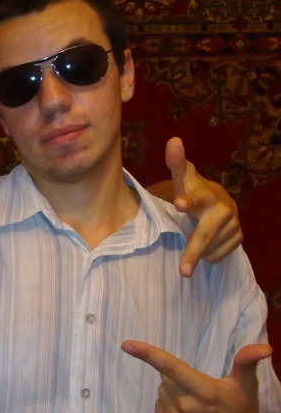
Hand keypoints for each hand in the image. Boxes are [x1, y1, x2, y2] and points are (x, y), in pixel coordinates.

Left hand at [121, 340, 270, 412]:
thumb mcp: (245, 387)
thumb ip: (246, 362)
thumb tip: (264, 347)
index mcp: (204, 391)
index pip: (170, 367)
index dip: (147, 353)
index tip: (126, 344)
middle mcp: (187, 407)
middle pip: (166, 378)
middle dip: (178, 379)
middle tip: (198, 389)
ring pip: (161, 393)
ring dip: (173, 393)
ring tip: (196, 405)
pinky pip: (158, 408)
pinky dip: (168, 407)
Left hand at [164, 137, 242, 276]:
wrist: (217, 203)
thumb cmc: (194, 191)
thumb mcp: (183, 179)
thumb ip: (176, 163)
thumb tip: (173, 140)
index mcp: (205, 195)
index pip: (196, 198)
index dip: (188, 201)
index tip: (178, 204)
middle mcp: (223, 210)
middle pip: (204, 235)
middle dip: (193, 252)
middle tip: (183, 272)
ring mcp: (233, 225)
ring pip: (210, 249)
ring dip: (197, 251)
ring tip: (190, 238)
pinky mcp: (238, 238)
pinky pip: (218, 256)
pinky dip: (208, 255)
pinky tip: (204, 245)